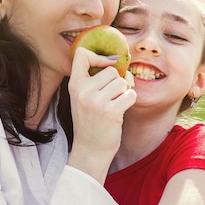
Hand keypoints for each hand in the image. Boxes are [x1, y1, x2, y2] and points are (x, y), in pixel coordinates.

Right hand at [67, 47, 135, 181]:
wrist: (90, 150)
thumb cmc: (90, 122)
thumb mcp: (82, 98)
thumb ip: (91, 80)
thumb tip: (116, 58)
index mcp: (74, 85)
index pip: (81, 54)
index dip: (98, 57)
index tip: (106, 66)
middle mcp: (83, 91)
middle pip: (111, 70)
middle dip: (116, 82)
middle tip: (109, 98)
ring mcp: (96, 102)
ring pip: (122, 82)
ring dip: (123, 93)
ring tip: (114, 105)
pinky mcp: (110, 111)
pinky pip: (130, 95)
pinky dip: (129, 101)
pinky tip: (120, 111)